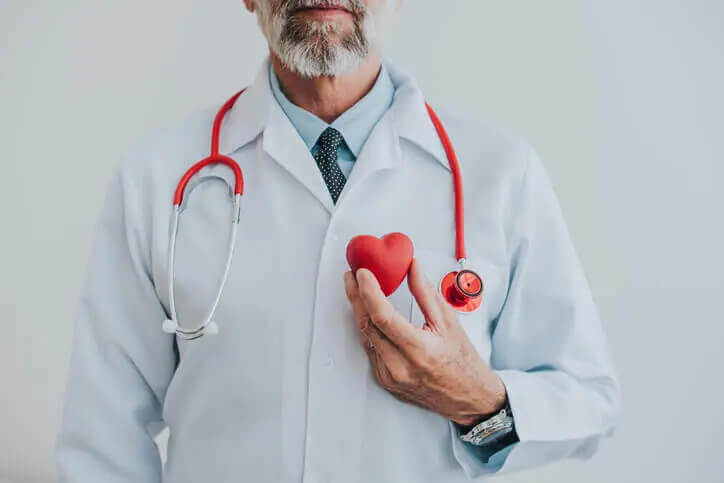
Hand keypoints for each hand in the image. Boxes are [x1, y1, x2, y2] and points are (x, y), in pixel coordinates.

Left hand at [343, 258, 506, 425]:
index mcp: (419, 350)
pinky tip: (370, 315)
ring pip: (365, 336)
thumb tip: (412, 267)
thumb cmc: (462, 363)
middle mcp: (400, 366)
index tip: (362, 273)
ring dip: (360, 311)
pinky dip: (369, 329)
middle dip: (356, 296)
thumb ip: (425, 293)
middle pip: (367, 324)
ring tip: (359, 290)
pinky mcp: (385, 380)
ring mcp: (390, 376)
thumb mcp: (449, 322)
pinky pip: (370, 349)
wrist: (467, 397)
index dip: (368, 292)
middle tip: (353, 276)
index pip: (383, 317)